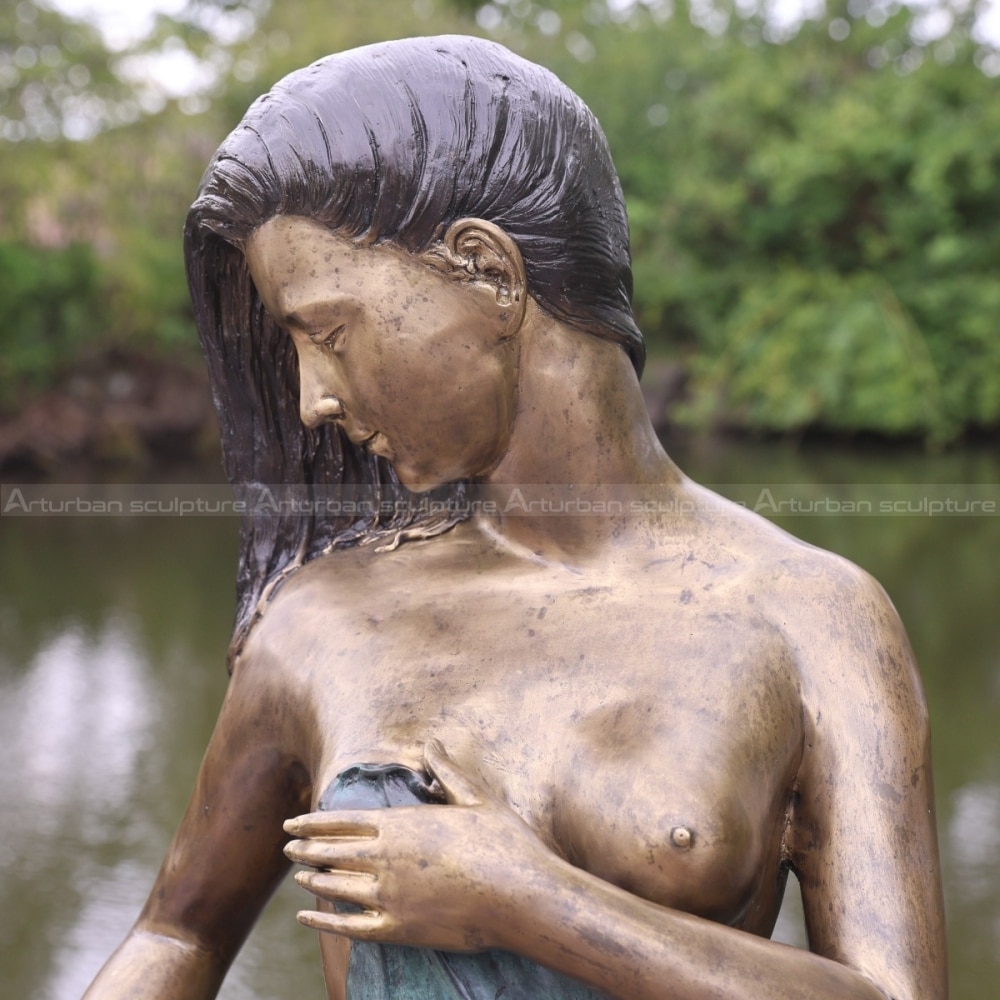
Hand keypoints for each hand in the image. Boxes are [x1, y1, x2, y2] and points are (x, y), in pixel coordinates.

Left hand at [283, 740, 550, 951]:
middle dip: (307, 847)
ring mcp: (389, 896)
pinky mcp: (398, 929)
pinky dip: (324, 922)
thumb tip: (433, 742)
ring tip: (299, 875)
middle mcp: (386, 858)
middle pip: (333, 851)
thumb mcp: (474, 798)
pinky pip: (349, 926)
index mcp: (401, 824)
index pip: (343, 820)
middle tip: (287, 845)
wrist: (520, 895)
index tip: (293, 822)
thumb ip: (446, 772)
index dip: (314, 821)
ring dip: (314, 879)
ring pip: (337, 886)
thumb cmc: (502, 842)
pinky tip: (307, 918)